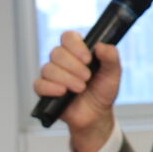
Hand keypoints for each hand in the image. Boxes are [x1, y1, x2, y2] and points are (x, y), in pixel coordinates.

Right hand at [34, 31, 122, 151]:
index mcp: (77, 51)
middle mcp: (62, 60)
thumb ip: (111, 57)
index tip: (88, 59)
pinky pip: (39, 84)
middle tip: (87, 78)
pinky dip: (50, 88)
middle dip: (73, 66)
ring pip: (48, 68)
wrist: (96, 114)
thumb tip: (100, 45)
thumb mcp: (113, 73)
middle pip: (56, 53)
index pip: (68, 37)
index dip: (75, 46)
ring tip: (80, 89)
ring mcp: (52, 75)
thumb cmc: (103, 91)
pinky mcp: (45, 91)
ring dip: (66, 79)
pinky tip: (63, 92)